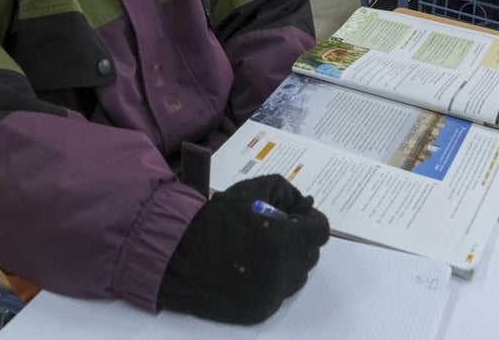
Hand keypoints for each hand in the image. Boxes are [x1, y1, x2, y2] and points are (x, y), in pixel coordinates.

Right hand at [157, 175, 329, 324]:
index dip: (309, 221)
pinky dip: (275, 279)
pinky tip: (254, 266)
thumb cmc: (215, 220)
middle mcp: (281, 271)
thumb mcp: (250, 189)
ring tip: (264, 249)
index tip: (296, 217)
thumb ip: (285, 191)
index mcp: (281, 239)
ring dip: (289, 261)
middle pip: (310, 254)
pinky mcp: (261, 310)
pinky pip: (281, 292)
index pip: (319, 231)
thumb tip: (303, 206)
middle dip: (299, 239)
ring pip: (298, 275)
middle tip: (277, 230)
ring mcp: (271, 294)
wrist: (178, 257)